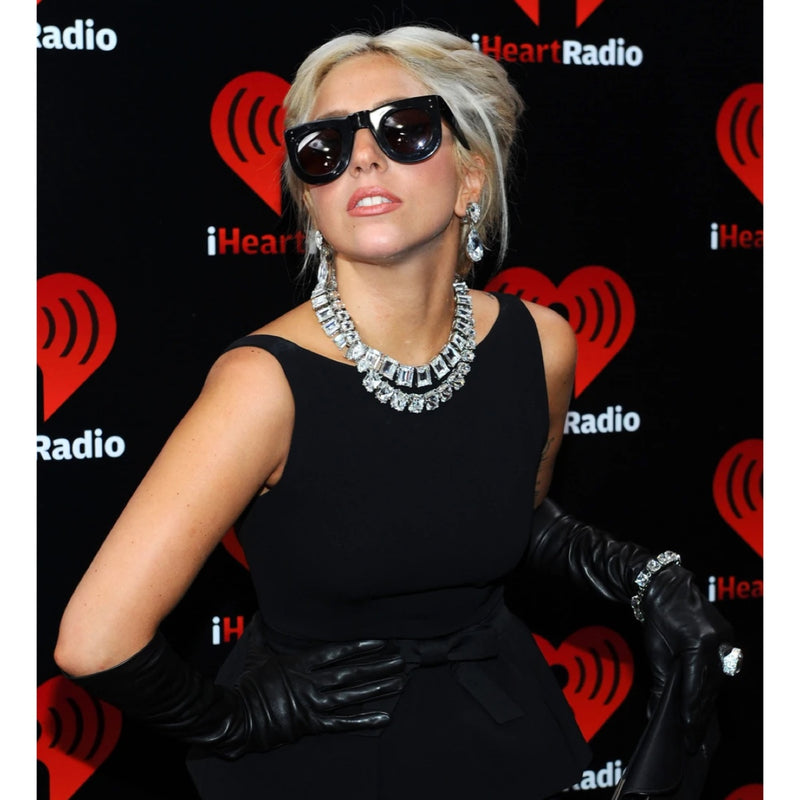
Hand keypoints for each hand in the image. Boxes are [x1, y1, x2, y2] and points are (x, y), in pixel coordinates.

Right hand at [238, 637, 406, 748]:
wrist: (237, 717)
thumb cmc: (248, 685)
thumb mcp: (256, 654)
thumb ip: (261, 632)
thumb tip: (259, 612)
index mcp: (300, 664)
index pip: (336, 652)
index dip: (360, 646)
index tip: (380, 641)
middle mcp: (311, 683)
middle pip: (350, 673)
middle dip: (377, 666)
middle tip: (400, 660)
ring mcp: (313, 705)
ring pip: (351, 695)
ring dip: (377, 689)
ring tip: (399, 682)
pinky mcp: (311, 725)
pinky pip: (342, 723)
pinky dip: (364, 720)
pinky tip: (383, 717)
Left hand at [641, 565, 733, 751]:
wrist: (665, 585)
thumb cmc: (656, 615)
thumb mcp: (654, 650)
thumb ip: (658, 682)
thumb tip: (655, 711)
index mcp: (699, 643)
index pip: (696, 686)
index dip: (691, 712)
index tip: (686, 734)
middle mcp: (718, 643)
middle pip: (710, 687)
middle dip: (699, 713)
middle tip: (691, 738)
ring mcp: (726, 639)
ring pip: (717, 680)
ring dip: (706, 702)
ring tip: (695, 724)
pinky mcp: (727, 637)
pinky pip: (720, 668)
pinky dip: (710, 684)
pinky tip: (703, 701)